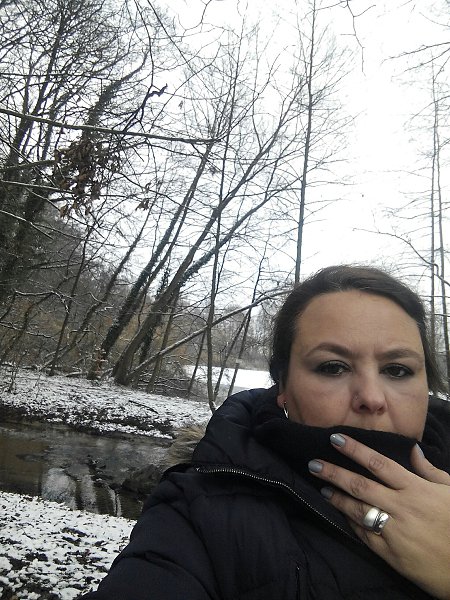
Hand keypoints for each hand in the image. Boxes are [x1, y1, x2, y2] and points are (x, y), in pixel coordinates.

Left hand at [308, 434, 449, 599]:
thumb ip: (429, 471)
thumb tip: (413, 449)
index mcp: (415, 489)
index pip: (379, 464)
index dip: (355, 450)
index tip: (335, 439)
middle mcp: (401, 508)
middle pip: (360, 485)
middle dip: (334, 472)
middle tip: (313, 463)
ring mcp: (393, 531)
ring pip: (357, 509)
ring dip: (336, 497)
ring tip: (322, 487)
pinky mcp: (389, 554)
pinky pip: (363, 534)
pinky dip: (350, 521)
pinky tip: (340, 513)